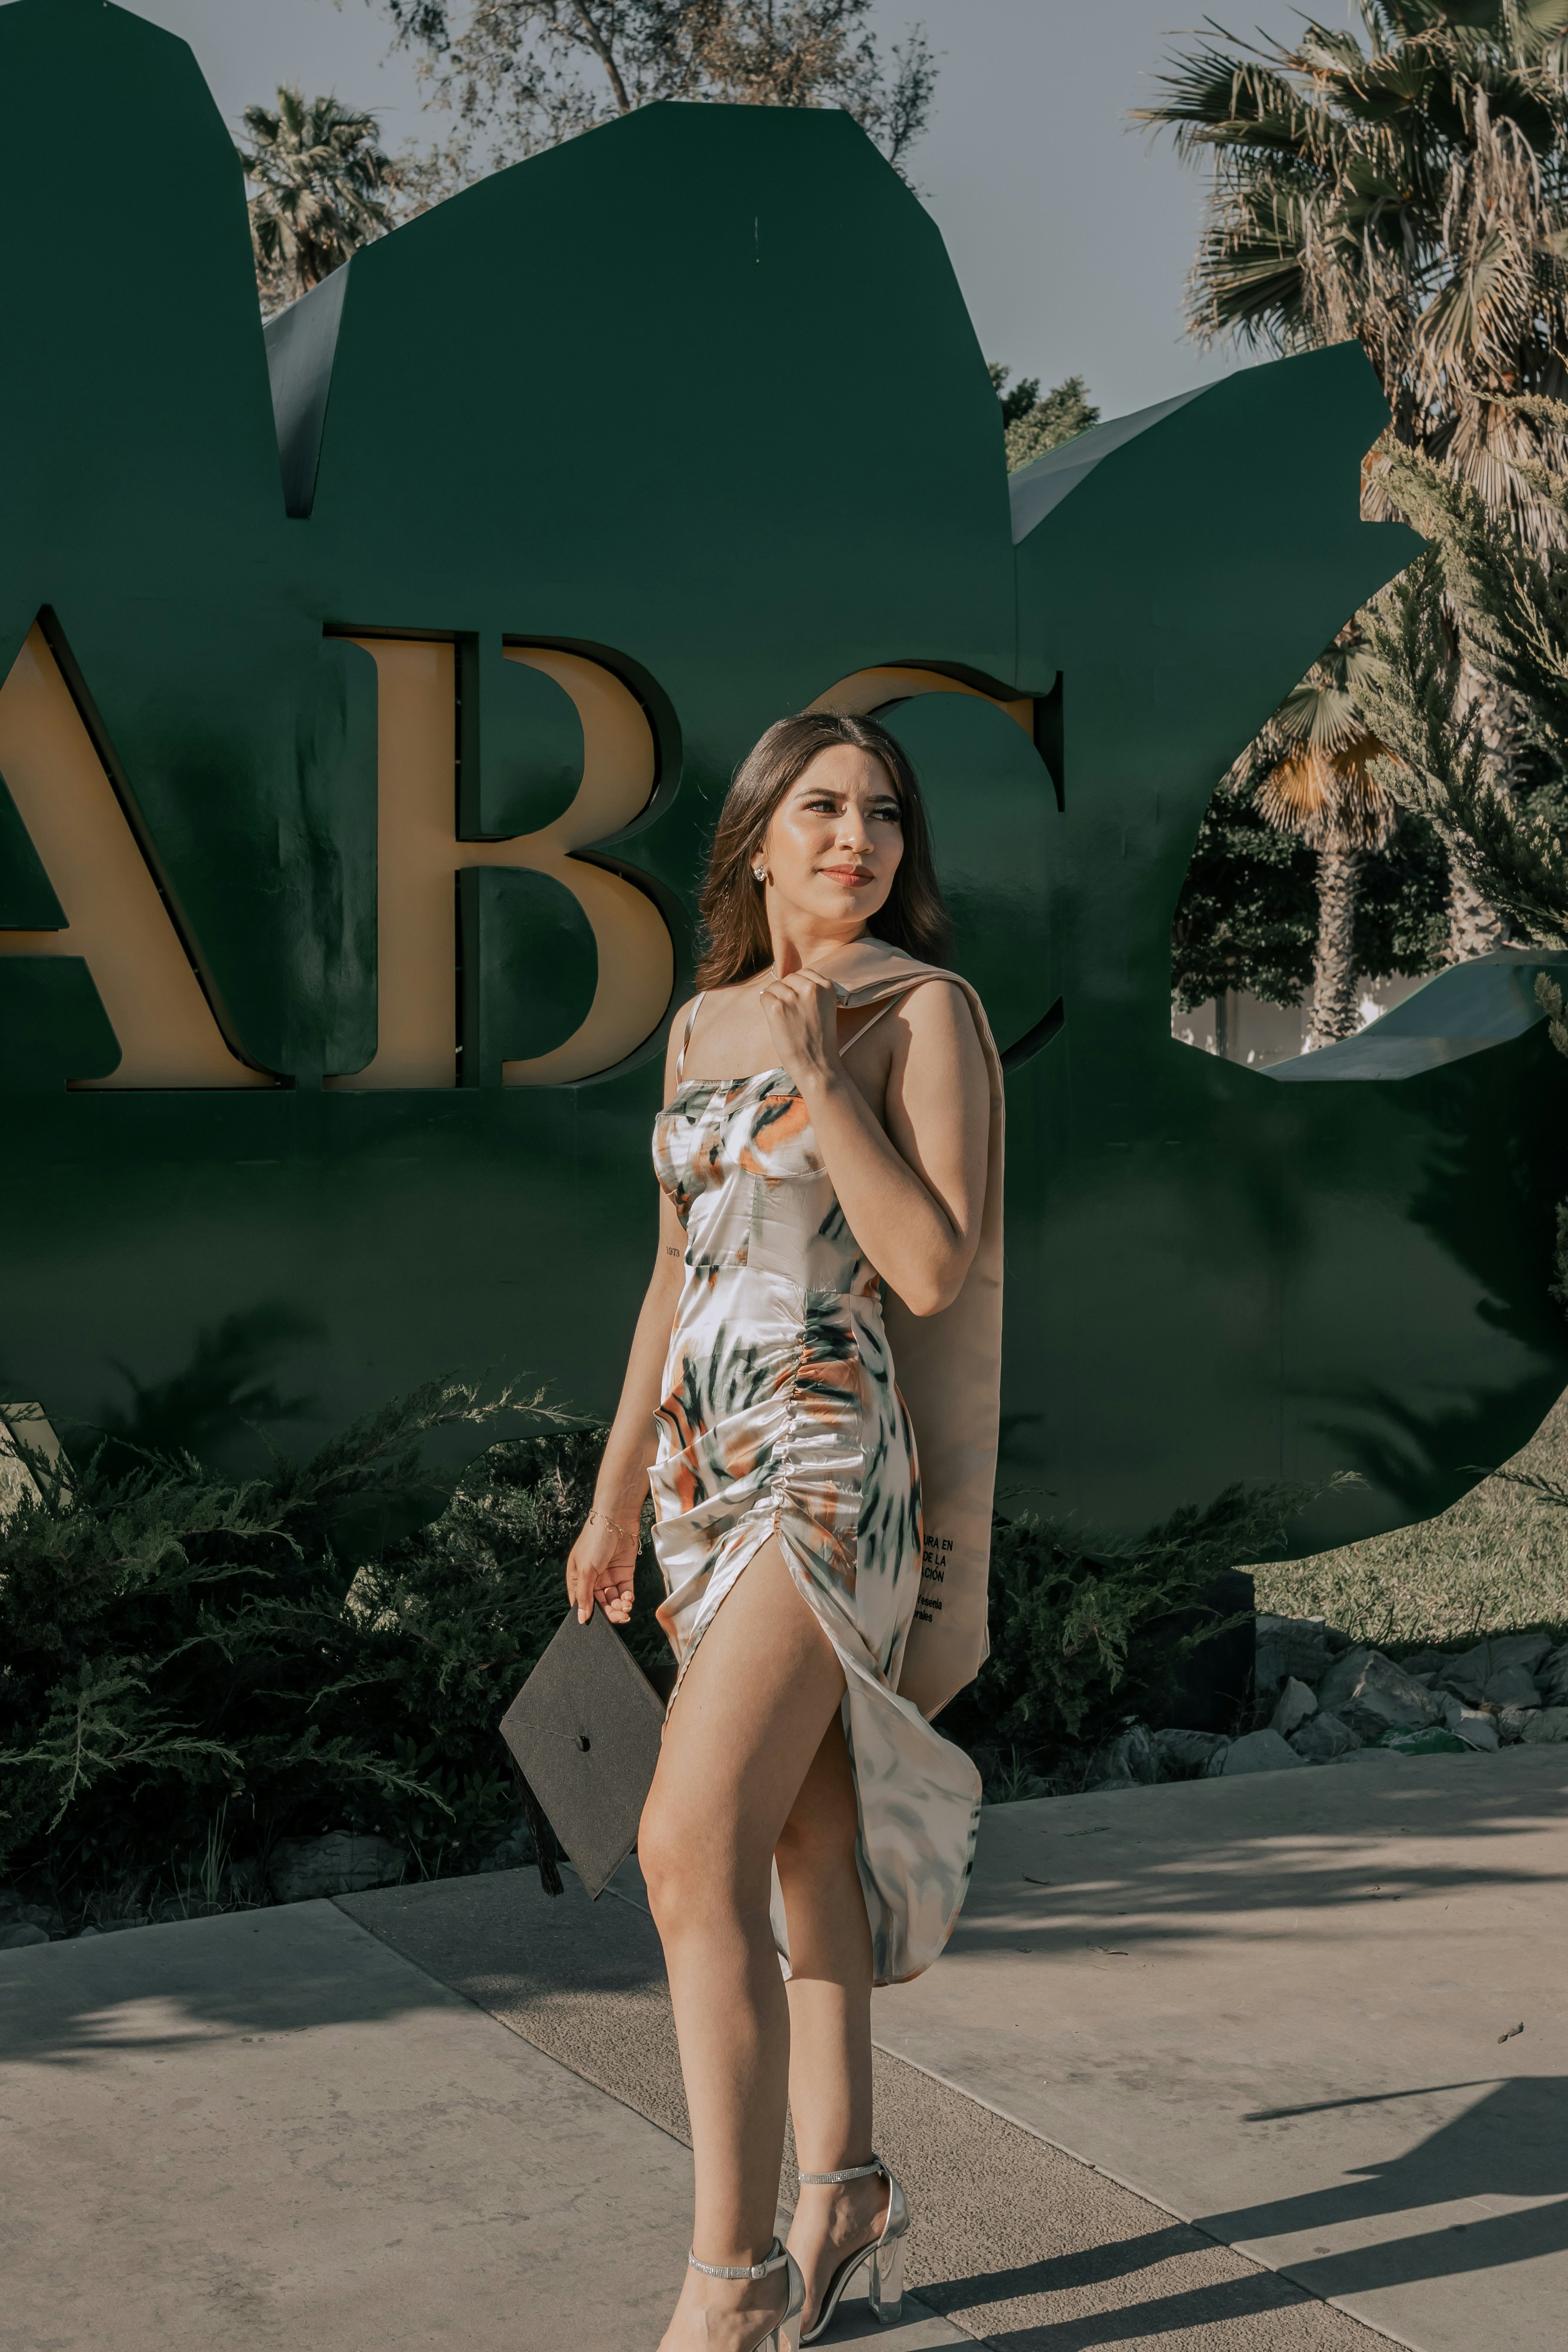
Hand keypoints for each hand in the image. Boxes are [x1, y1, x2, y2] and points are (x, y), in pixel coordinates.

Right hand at [565, 1509, 637, 1624]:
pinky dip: (628, 1598)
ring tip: (625, 1608)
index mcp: (578, 1578)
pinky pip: (625, 1591)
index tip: (597, 1625)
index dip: (588, 1614)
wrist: (616, 1519)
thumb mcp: (586, 1569)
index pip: (581, 1603)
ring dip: (620, 1607)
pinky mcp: (624, 1573)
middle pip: (600, 1604)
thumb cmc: (595, 1540)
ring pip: (614, 1600)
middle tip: (619, 1618)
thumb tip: (581, 1618)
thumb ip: (585, 1595)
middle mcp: (593, 1579)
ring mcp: (609, 1576)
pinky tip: (629, 1599)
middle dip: (609, 1613)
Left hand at [758, 965, 844, 1087]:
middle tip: (792, 1014)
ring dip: (775, 1000)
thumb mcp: (824, 1008)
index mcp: (826, 987)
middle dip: (786, 991)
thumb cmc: (820, 1040)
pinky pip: (764, 997)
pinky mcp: (777, 1008)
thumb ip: (811, 992)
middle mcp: (811, 988)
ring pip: (774, 986)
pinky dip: (766, 1008)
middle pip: (788, 978)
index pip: (805, 973)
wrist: (817, 1066)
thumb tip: (786, 980)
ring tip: (786, 1020)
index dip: (798, 987)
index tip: (800, 1003)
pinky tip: (777, 1021)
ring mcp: (793, 997)